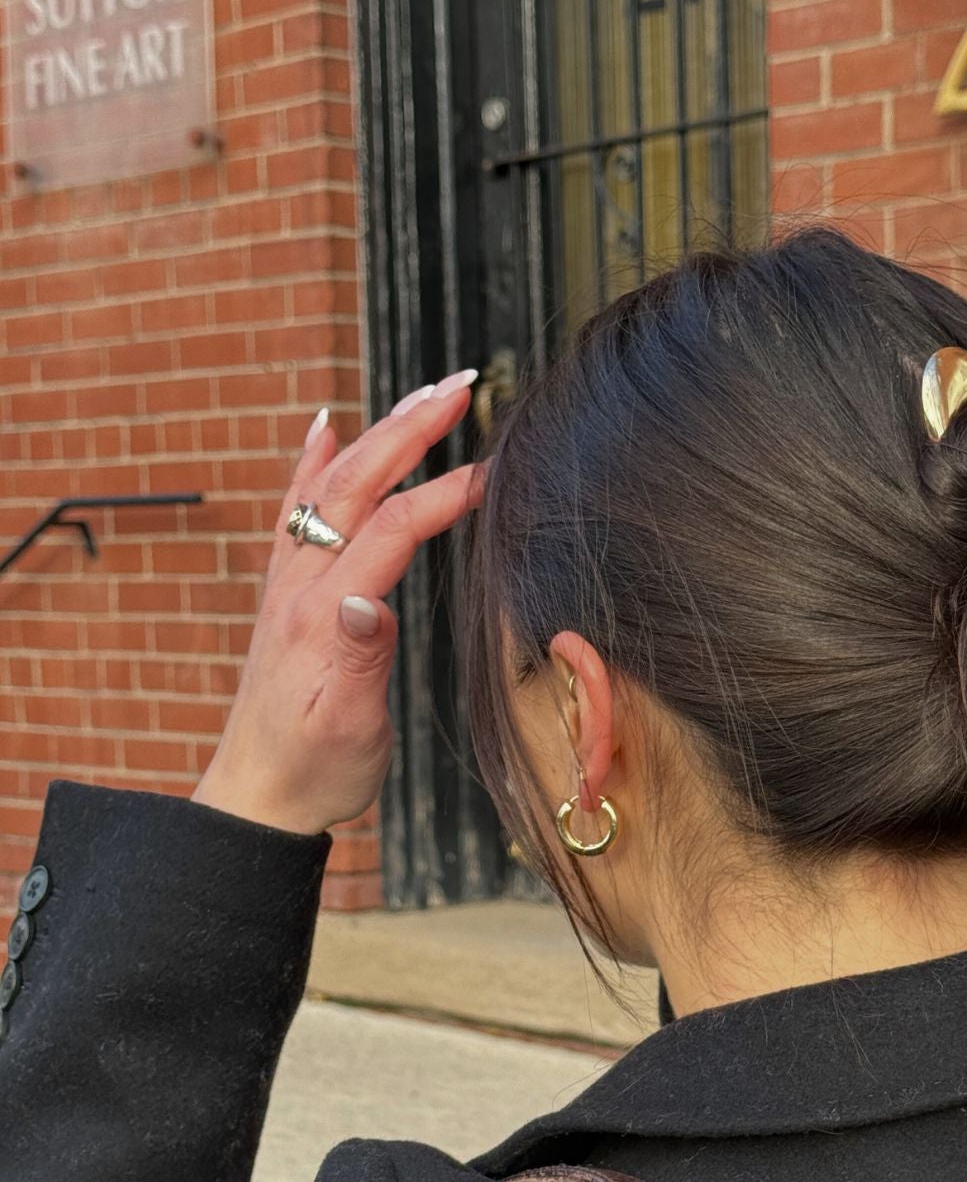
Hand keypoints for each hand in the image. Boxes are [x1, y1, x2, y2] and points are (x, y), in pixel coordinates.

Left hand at [192, 375, 488, 836]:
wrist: (257, 797)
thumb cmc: (314, 771)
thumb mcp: (348, 728)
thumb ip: (360, 661)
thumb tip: (368, 599)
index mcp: (323, 614)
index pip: (391, 530)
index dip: (444, 495)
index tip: (494, 472)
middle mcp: (299, 585)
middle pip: (356, 484)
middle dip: (409, 428)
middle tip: (461, 384)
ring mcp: (288, 584)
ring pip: (332, 485)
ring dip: (378, 432)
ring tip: (423, 395)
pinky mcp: (287, 594)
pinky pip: (297, 509)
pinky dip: (314, 461)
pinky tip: (326, 428)